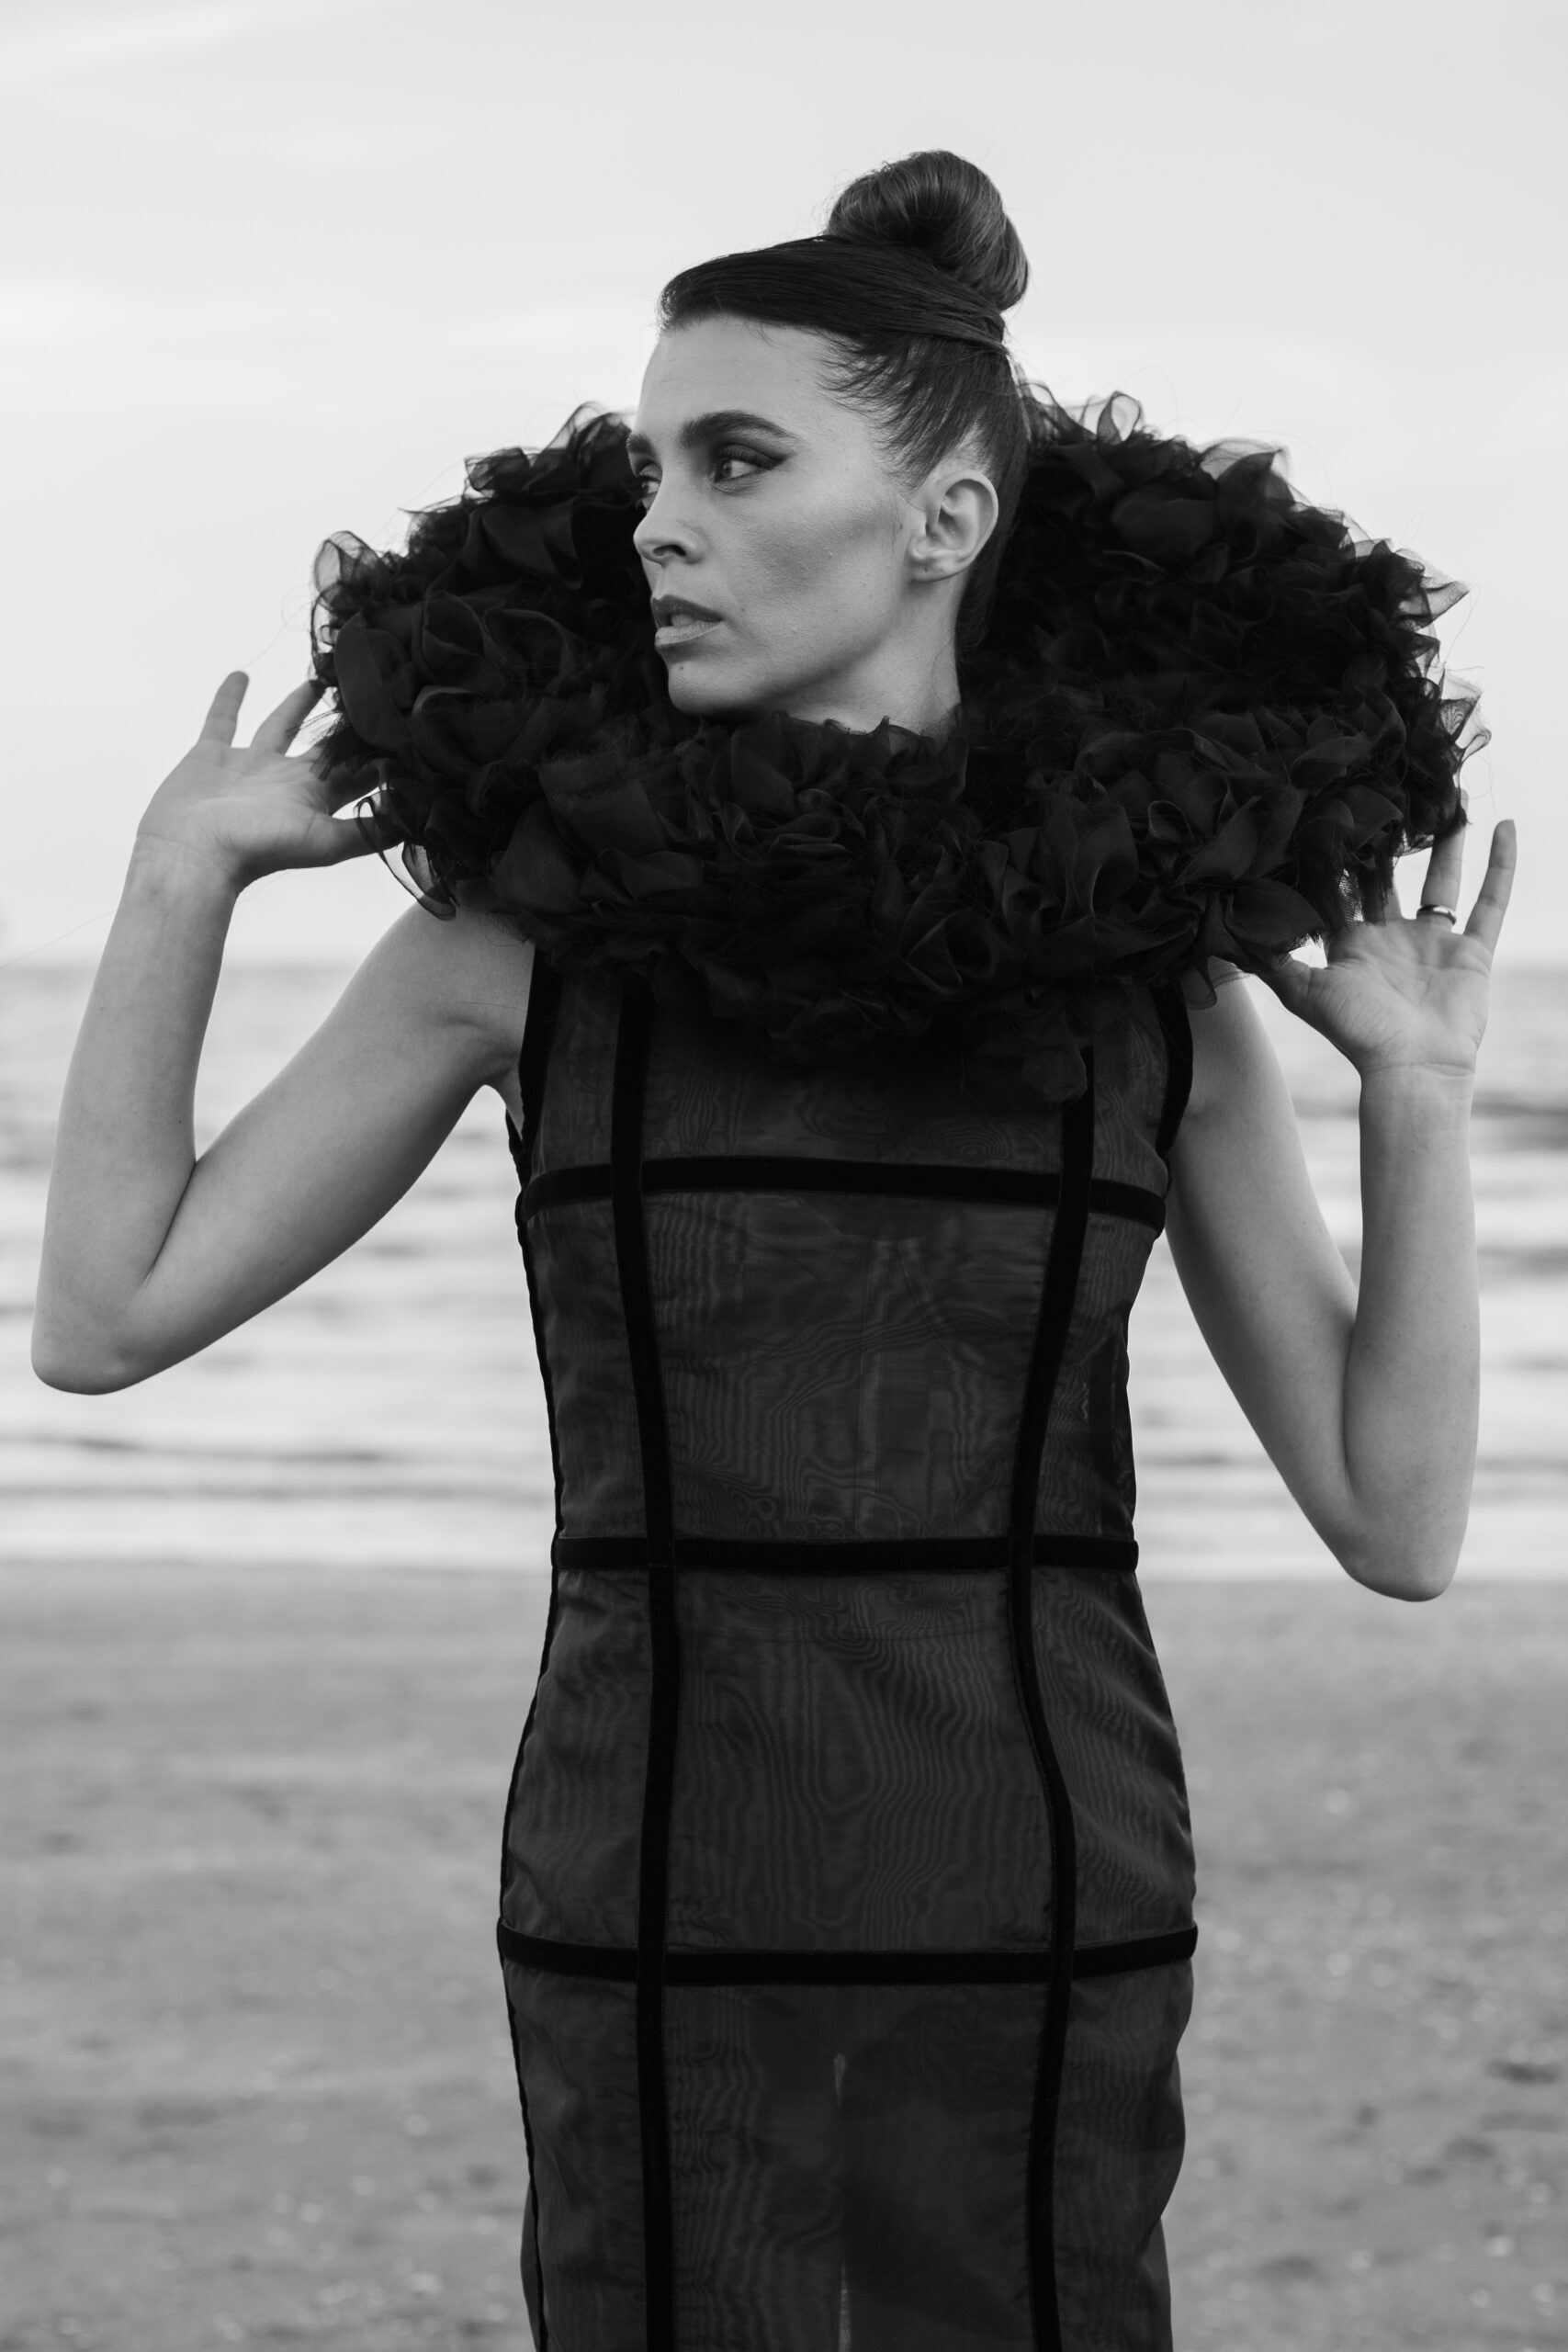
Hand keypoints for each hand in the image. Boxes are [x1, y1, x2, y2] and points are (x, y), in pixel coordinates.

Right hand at [133, 672, 382, 890]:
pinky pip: (223, 719)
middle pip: (326, 744)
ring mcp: (249, 768)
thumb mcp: (324, 841)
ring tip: (320, 679)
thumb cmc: (258, 849)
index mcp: (317, 797)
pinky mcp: (212, 756)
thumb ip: (368, 830)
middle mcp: (287, 781)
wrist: (192, 855)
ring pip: (282, 726)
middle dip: (347, 722)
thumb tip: (419, 821)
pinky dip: (230, 697)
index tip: (405, 720)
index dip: (381, 750)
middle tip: (369, 689)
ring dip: (300, 704)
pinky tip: (241, 674)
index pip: (359, 769)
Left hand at [1257, 805, 1515, 1081]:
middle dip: (1394, 837)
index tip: (1334, 808)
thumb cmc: (1357, 1033)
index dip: (1340, 853)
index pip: (1344, 888)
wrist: (1412, 1068)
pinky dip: (1502, 865)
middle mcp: (1392, 938)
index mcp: (1352, 944)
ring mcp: (1433, 943)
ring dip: (1449, 839)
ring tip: (1449, 794)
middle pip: (1394, 875)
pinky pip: (1491, 901)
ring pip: (1443, 879)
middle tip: (1391, 787)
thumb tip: (1224, 934)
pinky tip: (1507, 825)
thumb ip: (1271, 962)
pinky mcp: (1472, 951)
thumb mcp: (1304, 993)